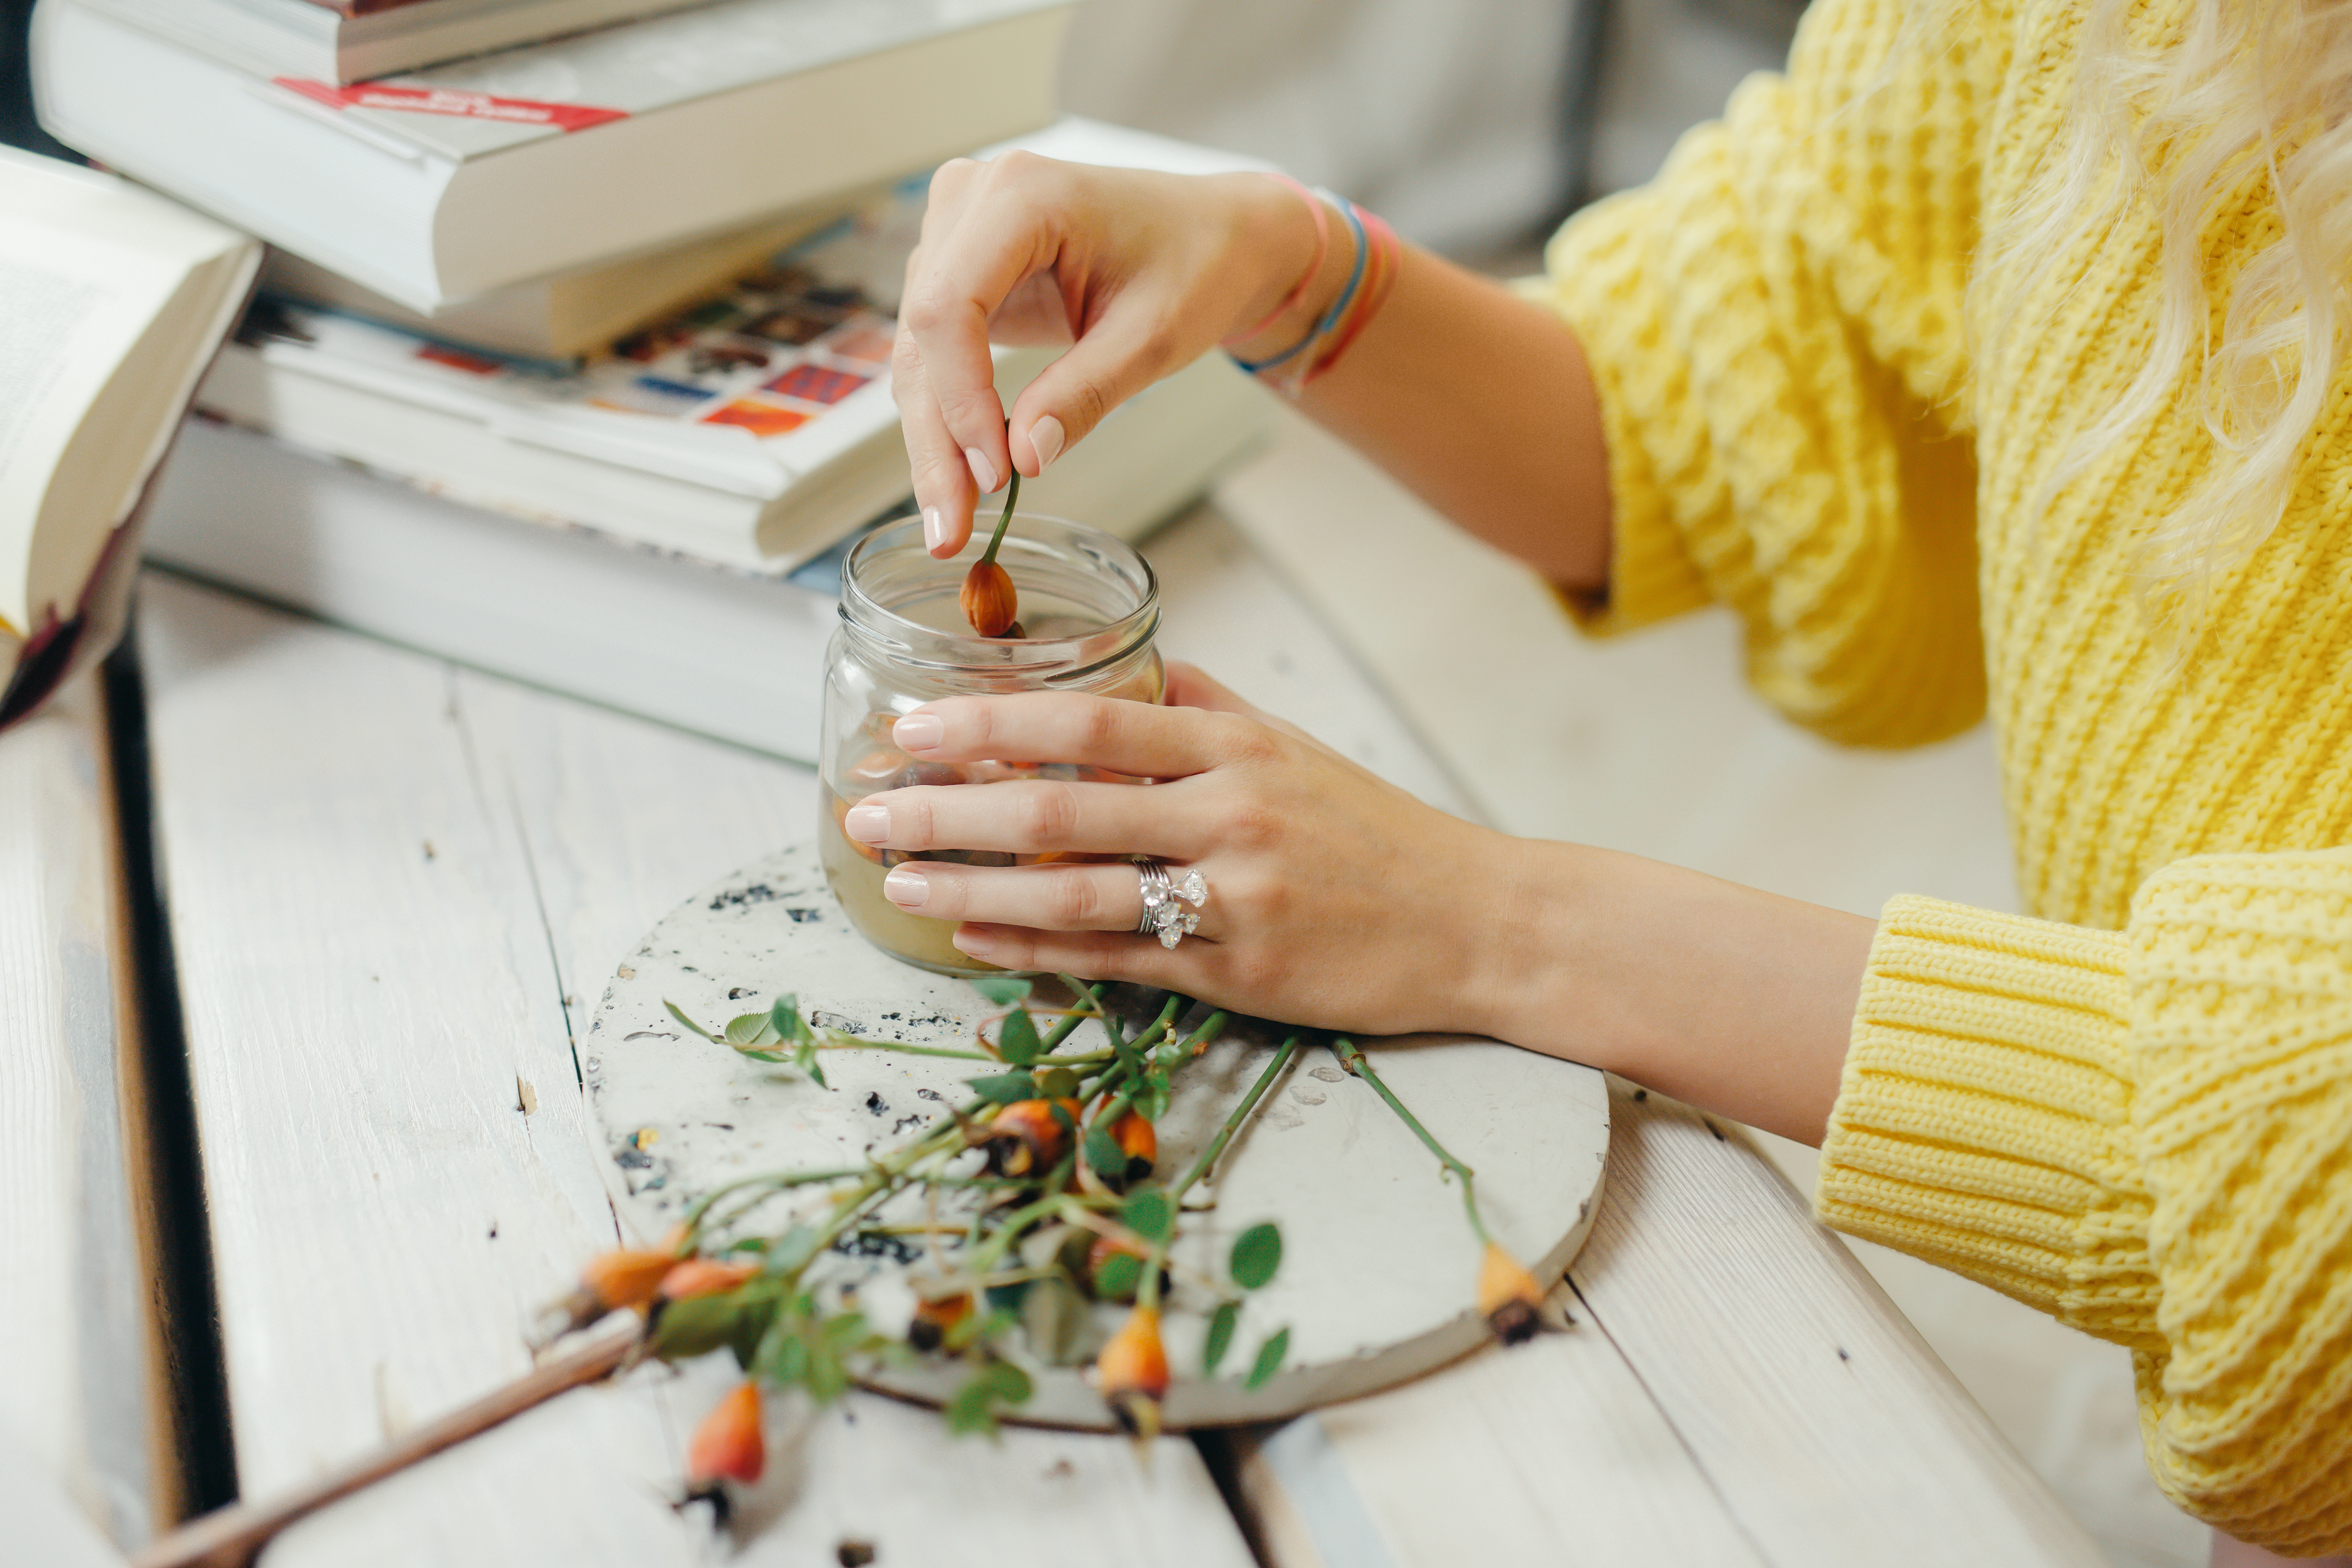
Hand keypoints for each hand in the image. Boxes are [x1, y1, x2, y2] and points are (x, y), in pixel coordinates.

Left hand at [839, 665, 1519, 1035]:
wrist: (1475, 920)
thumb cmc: (1374, 831)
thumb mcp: (1293, 748)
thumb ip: (1202, 708)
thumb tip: (1122, 665)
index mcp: (1238, 748)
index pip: (1089, 724)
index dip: (988, 722)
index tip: (911, 725)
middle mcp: (1229, 817)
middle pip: (1060, 806)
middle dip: (946, 808)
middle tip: (865, 808)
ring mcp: (1232, 901)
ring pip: (1075, 892)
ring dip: (971, 888)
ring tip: (896, 880)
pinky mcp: (1238, 975)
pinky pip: (1115, 961)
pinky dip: (1037, 951)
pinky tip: (974, 940)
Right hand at [892, 156, 1325, 556]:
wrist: (1212, 236)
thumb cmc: (1196, 264)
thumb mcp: (1155, 337)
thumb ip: (1086, 393)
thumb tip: (1024, 458)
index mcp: (1021, 194)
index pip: (951, 307)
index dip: (963, 400)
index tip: (994, 475)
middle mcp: (971, 199)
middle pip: (922, 335)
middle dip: (938, 440)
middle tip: (949, 530)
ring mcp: (957, 232)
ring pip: (918, 352)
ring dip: (934, 440)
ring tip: (951, 523)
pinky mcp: (961, 270)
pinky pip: (935, 352)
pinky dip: (949, 417)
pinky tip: (962, 478)